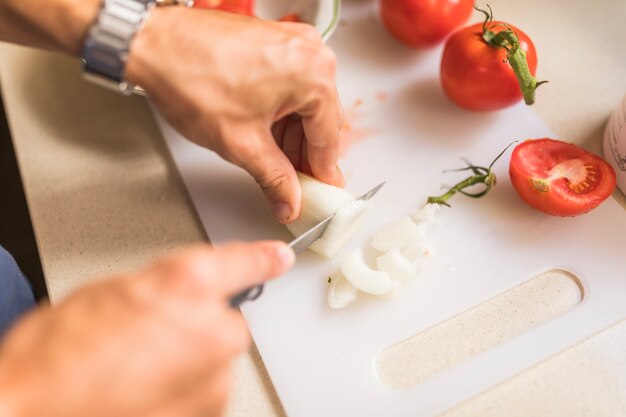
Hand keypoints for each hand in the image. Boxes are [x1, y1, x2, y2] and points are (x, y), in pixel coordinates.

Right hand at [0, 241, 294, 416]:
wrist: (35, 411)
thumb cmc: (56, 355)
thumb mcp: (112, 290)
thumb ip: (164, 284)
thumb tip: (183, 290)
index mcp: (187, 282)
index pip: (245, 261)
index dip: (262, 257)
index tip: (277, 257)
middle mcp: (211, 327)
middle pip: (226, 321)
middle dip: (199, 325)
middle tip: (150, 333)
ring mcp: (214, 375)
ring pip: (215, 358)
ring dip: (191, 359)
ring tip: (137, 366)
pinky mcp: (209, 409)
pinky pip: (207, 388)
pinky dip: (186, 388)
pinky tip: (145, 388)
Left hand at [126, 8, 344, 223]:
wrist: (151, 45)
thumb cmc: (189, 75)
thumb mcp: (241, 144)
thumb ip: (274, 179)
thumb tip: (289, 200)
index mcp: (313, 73)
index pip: (328, 138)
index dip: (323, 173)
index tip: (322, 191)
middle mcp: (310, 52)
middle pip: (319, 119)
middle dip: (305, 155)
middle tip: (297, 186)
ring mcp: (291, 43)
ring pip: (304, 104)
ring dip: (293, 137)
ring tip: (277, 165)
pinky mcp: (274, 42)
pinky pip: (290, 86)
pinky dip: (281, 114)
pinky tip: (268, 136)